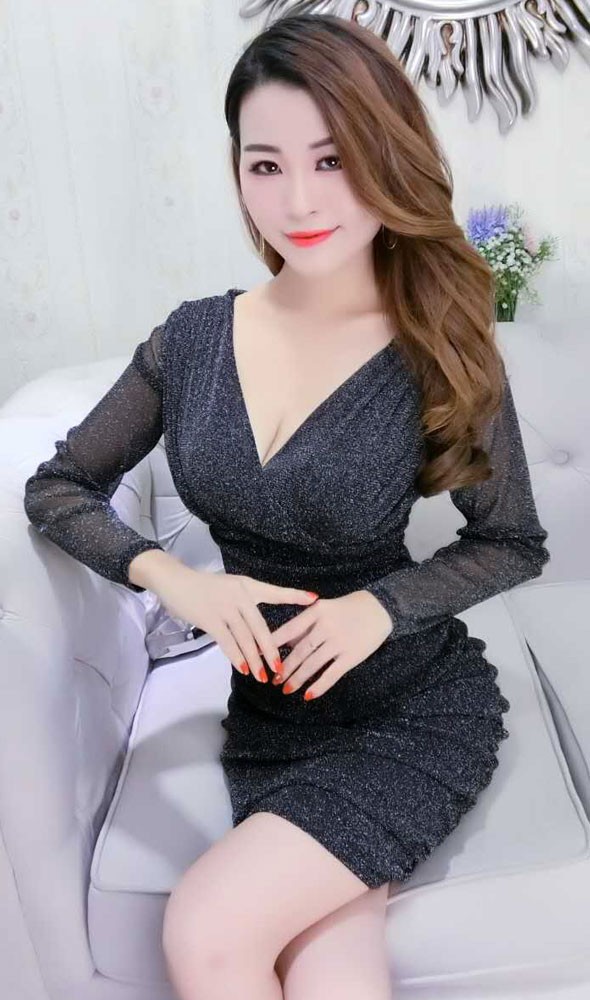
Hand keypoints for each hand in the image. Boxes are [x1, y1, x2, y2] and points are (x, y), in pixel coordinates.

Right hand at [155, 565, 317, 682]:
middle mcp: (240, 595)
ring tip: (263, 676)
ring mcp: (225, 607)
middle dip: (272, 650)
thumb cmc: (203, 586)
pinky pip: (227, 642)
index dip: (295, 596)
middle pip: (261, 627)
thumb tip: (257, 630)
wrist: (175, 581)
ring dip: (255, 660)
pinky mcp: (210, 619)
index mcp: (248, 585)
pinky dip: (237, 656)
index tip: (315, 600)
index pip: (275, 592)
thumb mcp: (229, 588)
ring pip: (245, 639)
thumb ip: (244, 603)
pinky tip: (243, 669)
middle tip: (282, 667)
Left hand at [269, 590, 393, 699]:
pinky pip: (332, 674)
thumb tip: (282, 643)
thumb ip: (304, 625)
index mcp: (315, 612)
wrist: (379, 608)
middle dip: (284, 668)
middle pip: (299, 651)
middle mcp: (325, 626)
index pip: (288, 631)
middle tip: (273, 680)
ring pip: (312, 664)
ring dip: (297, 679)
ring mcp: (339, 642)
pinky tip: (308, 695)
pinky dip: (319, 686)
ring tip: (286, 689)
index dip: (272, 646)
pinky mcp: (351, 656)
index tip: (258, 657)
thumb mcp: (323, 608)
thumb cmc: (347, 608)